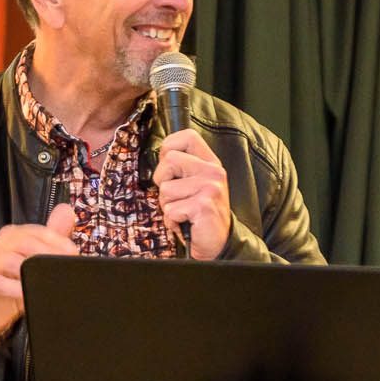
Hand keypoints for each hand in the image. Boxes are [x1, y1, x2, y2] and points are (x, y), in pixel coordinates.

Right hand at [0, 202, 78, 336]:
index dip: (54, 240)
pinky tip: (28, 294)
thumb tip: (67, 210)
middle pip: (20, 242)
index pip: (32, 231)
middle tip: (63, 268)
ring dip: (31, 271)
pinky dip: (15, 288)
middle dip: (45, 255)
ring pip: (8, 260)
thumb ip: (52, 235)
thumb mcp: (37, 258)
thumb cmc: (15, 281)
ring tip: (47, 281)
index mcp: (10, 237)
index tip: (72, 253)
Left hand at [152, 129, 231, 259]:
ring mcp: (210, 188)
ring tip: (183, 212)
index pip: (187, 137)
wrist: (217, 244)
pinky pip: (170, 210)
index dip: (169, 148)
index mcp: (210, 162)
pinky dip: (172, 221)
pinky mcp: (203, 206)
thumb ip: (182, 167)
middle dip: (163, 182)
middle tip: (177, 197)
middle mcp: (213, 171)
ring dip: (167, 205)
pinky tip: (186, 223)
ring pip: (165, 188)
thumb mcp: (194, 184)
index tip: (170, 168)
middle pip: (170, 160)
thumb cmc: (199, 214)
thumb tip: (161, 154)